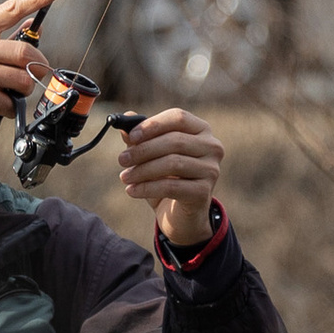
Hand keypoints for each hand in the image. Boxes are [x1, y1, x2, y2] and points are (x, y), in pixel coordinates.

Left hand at [117, 105, 224, 244]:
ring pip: (173, 163)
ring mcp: (211, 170)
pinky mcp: (203, 192)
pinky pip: (171, 187)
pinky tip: (131, 191)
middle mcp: (212, 147)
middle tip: (122, 159)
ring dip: (143, 170)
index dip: (153, 125)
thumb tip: (125, 124)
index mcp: (201, 130)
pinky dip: (147, 188)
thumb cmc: (166, 178)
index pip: (178, 117)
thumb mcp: (151, 156)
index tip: (131, 136)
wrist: (180, 214)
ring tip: (125, 177)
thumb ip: (140, 139)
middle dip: (144, 150)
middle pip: (175, 141)